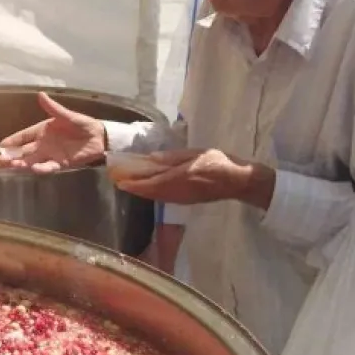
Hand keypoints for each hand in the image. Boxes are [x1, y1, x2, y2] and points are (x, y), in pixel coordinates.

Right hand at [0, 92, 105, 171]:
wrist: (100, 137)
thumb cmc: (82, 124)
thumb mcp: (66, 115)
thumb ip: (53, 107)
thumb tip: (40, 94)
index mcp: (41, 130)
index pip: (22, 136)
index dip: (11, 141)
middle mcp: (42, 144)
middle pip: (23, 151)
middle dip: (11, 156)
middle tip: (0, 160)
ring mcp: (50, 154)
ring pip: (32, 160)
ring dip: (22, 163)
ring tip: (13, 166)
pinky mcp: (61, 163)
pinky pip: (49, 167)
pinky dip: (41, 168)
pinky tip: (34, 169)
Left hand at [113, 148, 273, 208]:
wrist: (237, 181)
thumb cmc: (217, 162)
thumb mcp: (194, 154)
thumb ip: (172, 157)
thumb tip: (151, 159)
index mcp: (178, 178)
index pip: (150, 184)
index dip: (133, 184)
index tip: (118, 181)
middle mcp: (177, 192)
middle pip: (150, 193)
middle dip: (133, 188)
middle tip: (118, 181)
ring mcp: (181, 199)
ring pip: (156, 197)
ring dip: (141, 191)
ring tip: (128, 184)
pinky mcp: (186, 200)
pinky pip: (164, 198)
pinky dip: (152, 193)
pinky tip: (147, 189)